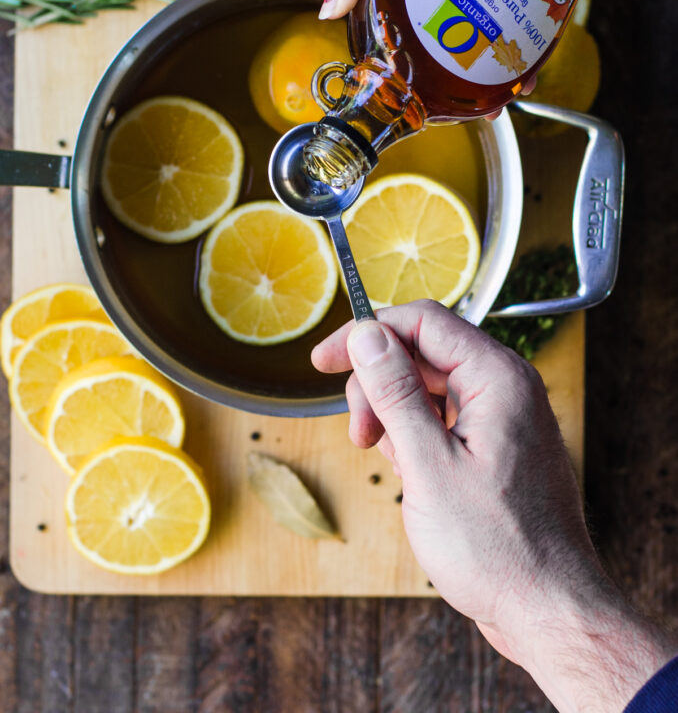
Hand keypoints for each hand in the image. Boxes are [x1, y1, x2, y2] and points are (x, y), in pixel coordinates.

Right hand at [312, 301, 675, 710]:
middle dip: (380, 384)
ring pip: (432, 386)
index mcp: (497, 377)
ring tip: (388, 459)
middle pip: (424, 352)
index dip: (368, 333)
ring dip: (396, 413)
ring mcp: (505, 416)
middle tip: (359, 432)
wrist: (547, 609)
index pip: (423, 321)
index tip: (326, 359)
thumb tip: (367, 336)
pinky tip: (411, 471)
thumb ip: (395, 392)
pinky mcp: (499, 445)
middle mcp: (507, 386)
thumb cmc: (497, 548)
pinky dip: (418, 435)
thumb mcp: (428, 465)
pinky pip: (447, 417)